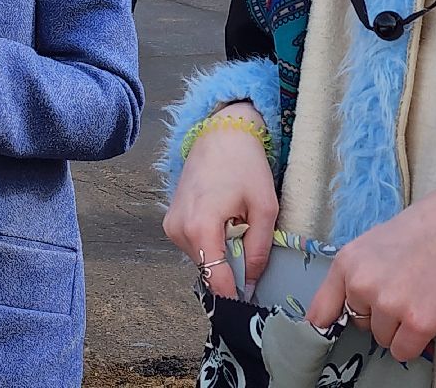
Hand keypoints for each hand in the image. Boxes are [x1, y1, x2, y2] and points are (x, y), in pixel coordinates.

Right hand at [162, 103, 278, 297]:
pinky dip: (211, 243)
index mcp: (200, 227)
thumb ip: (258, 251)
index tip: (252, 301)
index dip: (235, 295)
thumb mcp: (264, 209)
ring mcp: (171, 225)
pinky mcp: (170, 221)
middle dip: (231, 269)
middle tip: (250, 248)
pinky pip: (194, 246)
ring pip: (201, 260)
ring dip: (221, 255)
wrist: (220, 134)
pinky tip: (223, 222)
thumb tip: (251, 284)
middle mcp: (178, 229)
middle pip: (208, 271)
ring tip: (236, 227)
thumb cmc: (244, 165)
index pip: (216, 280)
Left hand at [307, 172, 435, 361]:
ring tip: (419, 297)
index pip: (320, 311)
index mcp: (345, 263)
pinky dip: (416, 343)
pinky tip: (428, 318)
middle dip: (378, 315)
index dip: (329, 322)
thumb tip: (345, 305)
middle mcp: (361, 286)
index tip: (333, 329)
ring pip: (384, 339)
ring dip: (399, 329)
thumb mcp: (373, 243)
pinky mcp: (418, 323)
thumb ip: (356, 273)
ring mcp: (389, 305)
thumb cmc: (422, 229)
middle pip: (359, 324)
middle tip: (403, 290)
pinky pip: (404, 352)